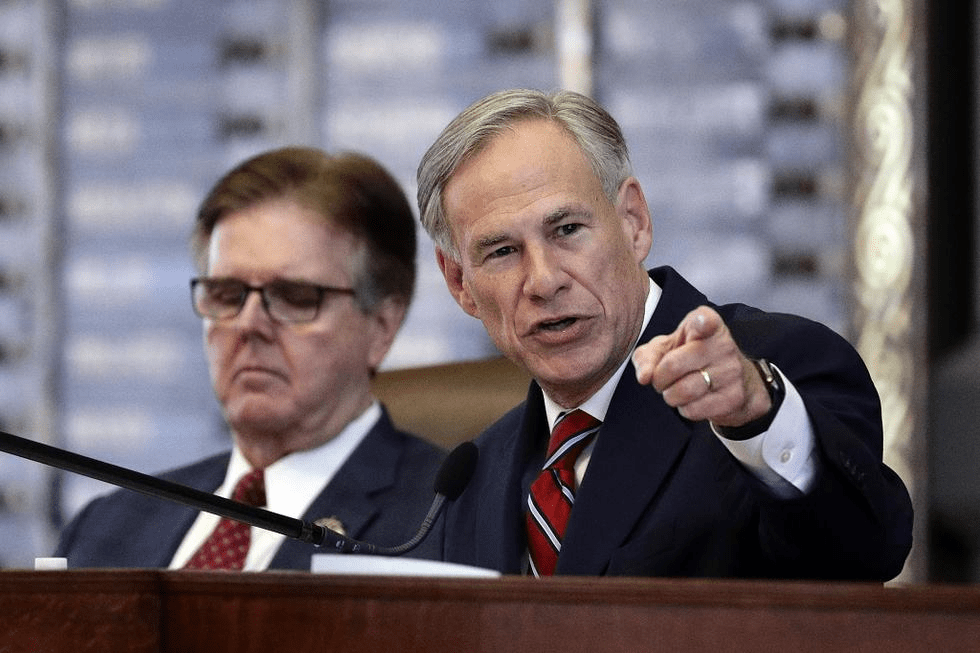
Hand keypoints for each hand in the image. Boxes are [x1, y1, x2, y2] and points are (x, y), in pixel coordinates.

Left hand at [632, 306, 770, 428]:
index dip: (702, 323)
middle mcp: (723, 345)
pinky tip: (693, 400)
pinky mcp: (733, 397)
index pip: (706, 321)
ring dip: (670, 395)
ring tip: (677, 389)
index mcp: (707, 324)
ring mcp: (731, 371)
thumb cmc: (692, 357)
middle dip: (659, 378)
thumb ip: (647, 356)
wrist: (735, 380)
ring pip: (683, 391)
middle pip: (672, 365)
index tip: (702, 324)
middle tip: (663, 378)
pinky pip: (693, 410)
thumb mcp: (667, 348)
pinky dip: (684, 409)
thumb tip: (644, 376)